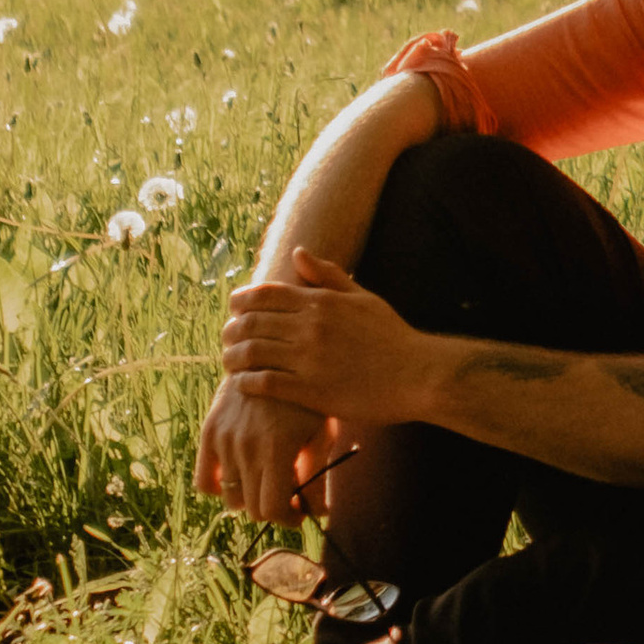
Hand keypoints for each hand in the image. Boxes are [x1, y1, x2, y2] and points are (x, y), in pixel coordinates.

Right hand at [194, 373, 334, 526]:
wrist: (275, 350)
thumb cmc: (308, 393)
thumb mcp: (322, 429)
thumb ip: (317, 473)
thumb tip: (318, 513)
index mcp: (277, 448)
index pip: (271, 510)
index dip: (288, 518)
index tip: (300, 511)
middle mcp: (245, 446)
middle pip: (251, 508)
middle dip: (273, 509)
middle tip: (288, 497)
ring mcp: (224, 439)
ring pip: (231, 498)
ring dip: (251, 497)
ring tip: (268, 481)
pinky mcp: (210, 431)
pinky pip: (204, 481)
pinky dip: (220, 487)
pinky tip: (241, 477)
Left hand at [222, 249, 438, 429]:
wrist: (417, 374)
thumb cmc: (392, 335)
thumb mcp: (363, 297)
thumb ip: (328, 275)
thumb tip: (297, 253)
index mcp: (322, 302)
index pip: (266, 294)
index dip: (242, 299)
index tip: (234, 307)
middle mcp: (311, 327)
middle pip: (252, 322)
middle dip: (231, 329)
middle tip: (226, 337)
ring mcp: (309, 360)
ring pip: (252, 353)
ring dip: (233, 357)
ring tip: (229, 362)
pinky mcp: (311, 391)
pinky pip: (265, 384)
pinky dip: (247, 383)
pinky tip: (244, 384)